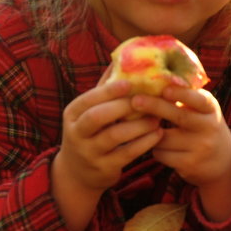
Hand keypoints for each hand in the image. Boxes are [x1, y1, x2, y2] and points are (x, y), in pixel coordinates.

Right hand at [51, 78, 162, 230]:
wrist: (77, 172)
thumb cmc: (89, 133)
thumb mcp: (88, 112)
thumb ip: (103, 89)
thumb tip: (121, 58)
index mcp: (72, 114)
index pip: (89, 99)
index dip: (109, 91)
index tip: (130, 84)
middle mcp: (76, 133)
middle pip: (98, 116)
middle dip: (124, 107)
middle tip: (148, 100)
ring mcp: (89, 152)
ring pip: (115, 135)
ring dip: (139, 125)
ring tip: (157, 118)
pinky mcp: (103, 168)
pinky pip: (127, 154)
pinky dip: (144, 143)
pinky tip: (158, 134)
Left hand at [131, 85, 230, 221]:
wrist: (222, 161)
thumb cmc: (202, 126)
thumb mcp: (202, 109)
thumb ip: (184, 96)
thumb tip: (152, 79)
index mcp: (210, 108)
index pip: (198, 99)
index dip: (182, 94)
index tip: (164, 88)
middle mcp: (209, 127)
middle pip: (179, 116)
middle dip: (155, 107)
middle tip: (135, 100)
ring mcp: (200, 147)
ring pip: (164, 137)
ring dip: (150, 132)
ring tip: (148, 127)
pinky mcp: (190, 164)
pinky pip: (161, 154)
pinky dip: (155, 149)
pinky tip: (159, 146)